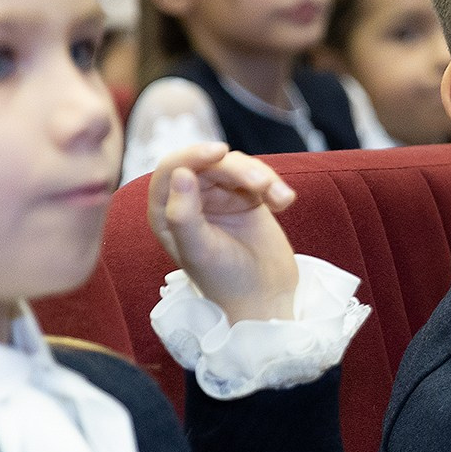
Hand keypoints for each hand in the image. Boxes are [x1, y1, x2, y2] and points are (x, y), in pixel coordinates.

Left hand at [146, 144, 300, 325]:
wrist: (265, 298)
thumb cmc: (224, 280)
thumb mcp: (199, 251)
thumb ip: (183, 215)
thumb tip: (181, 173)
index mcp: (167, 211)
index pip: (173, 169)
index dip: (193, 155)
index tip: (219, 153)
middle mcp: (190, 200)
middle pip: (210, 164)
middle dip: (238, 170)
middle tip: (261, 185)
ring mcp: (220, 198)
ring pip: (237, 166)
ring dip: (261, 177)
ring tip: (279, 199)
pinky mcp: (247, 198)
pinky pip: (259, 177)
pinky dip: (274, 186)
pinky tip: (283, 203)